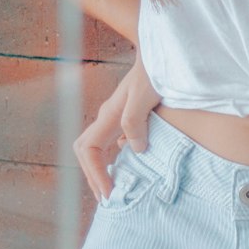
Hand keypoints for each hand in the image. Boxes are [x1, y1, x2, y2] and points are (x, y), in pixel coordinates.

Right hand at [72, 50, 161, 203]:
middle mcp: (108, 117)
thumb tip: (135, 150)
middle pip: (87, 152)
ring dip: (103, 170)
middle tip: (107, 198)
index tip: (109, 191)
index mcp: (109, 115)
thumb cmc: (154, 69)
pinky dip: (118, 160)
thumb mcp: (145, 94)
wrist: (161, 50)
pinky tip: (132, 170)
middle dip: (93, 176)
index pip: (88, 150)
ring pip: (99, 149)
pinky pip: (115, 144)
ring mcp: (117, 116)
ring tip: (115, 190)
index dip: (94, 173)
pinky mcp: (129, 116)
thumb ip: (136, 122)